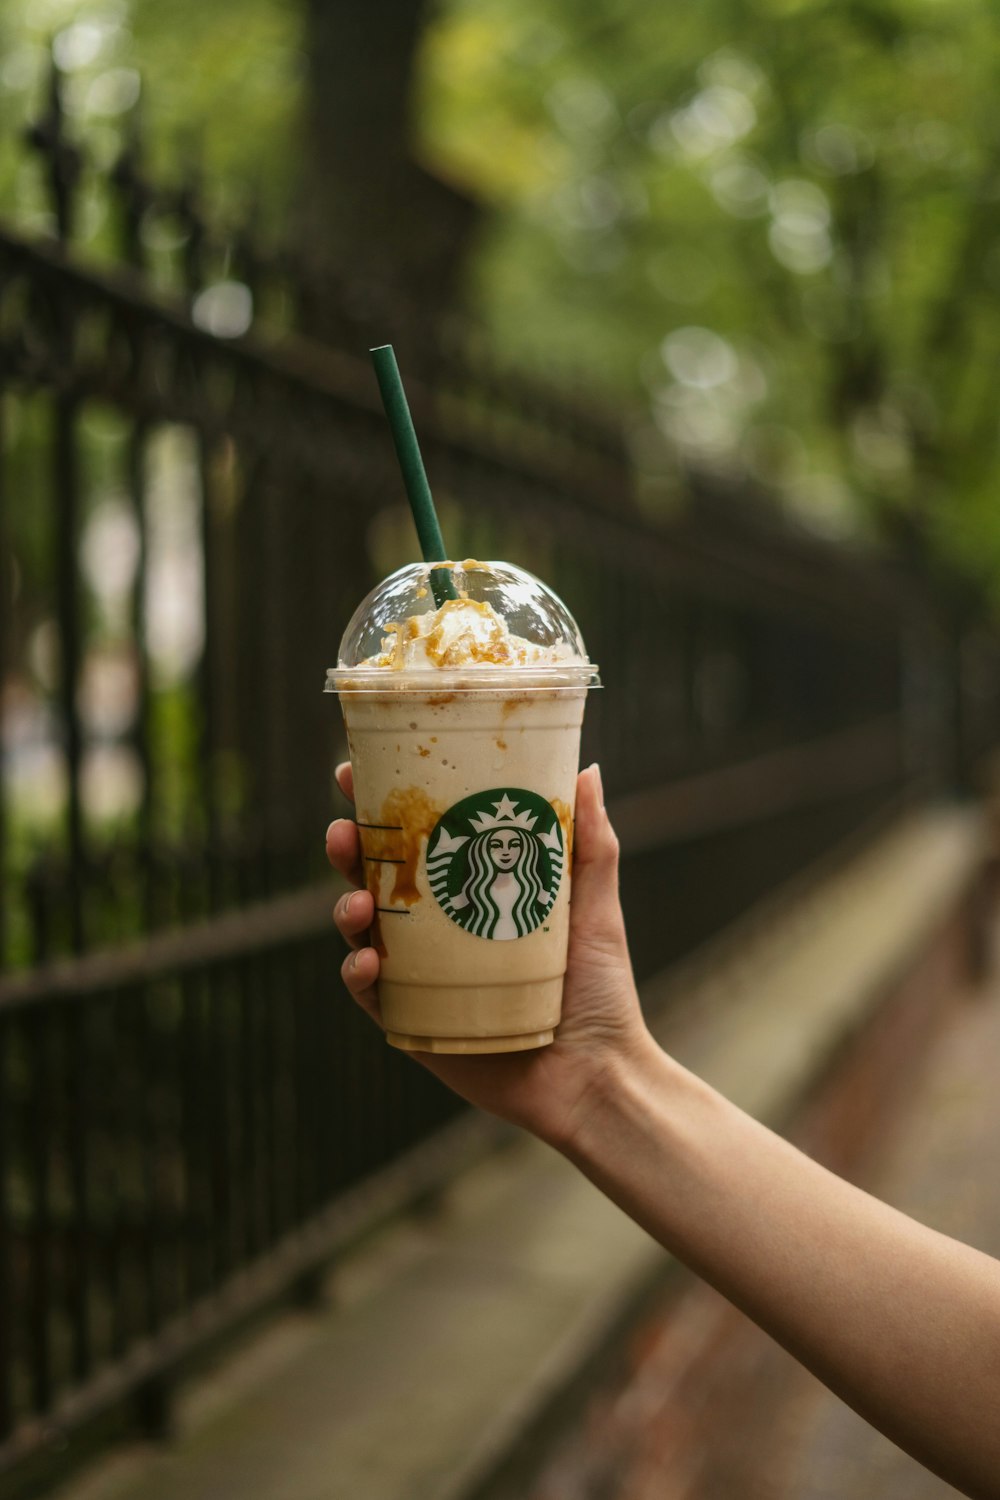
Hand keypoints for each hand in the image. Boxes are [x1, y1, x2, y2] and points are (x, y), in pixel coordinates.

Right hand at [326, 763, 650, 1145]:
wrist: (596, 1074)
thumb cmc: (601, 990)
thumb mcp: (595, 907)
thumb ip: (591, 843)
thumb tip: (588, 770)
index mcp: (470, 891)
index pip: (415, 838)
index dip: (377, 805)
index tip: (352, 772)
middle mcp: (437, 929)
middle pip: (373, 876)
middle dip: (347, 849)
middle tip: (342, 832)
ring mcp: (420, 974)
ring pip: (360, 929)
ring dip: (344, 906)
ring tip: (357, 901)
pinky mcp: (412, 1021)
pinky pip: (369, 993)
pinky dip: (358, 972)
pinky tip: (370, 960)